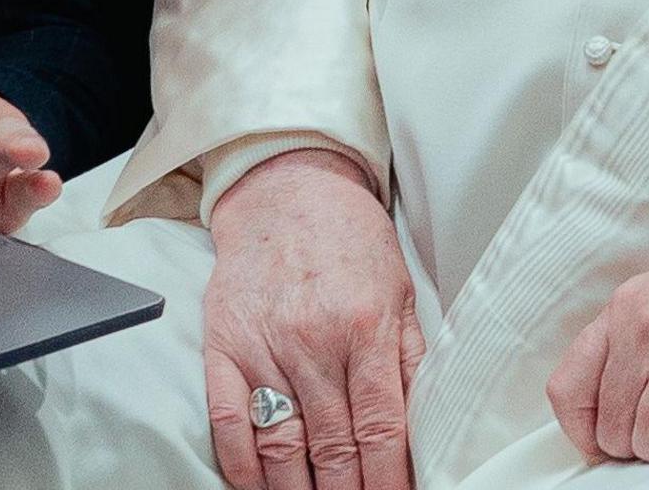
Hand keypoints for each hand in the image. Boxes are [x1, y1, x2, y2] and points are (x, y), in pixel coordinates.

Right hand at [204, 147, 420, 489]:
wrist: (286, 189)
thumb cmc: (349, 240)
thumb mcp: (400, 290)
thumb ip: (410, 357)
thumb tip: (425, 423)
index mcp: (365, 328)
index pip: (381, 426)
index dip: (389, 479)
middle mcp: (314, 343)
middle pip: (333, 445)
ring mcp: (264, 348)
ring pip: (282, 445)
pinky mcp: (223, 348)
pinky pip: (229, 422)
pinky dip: (242, 466)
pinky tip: (260, 488)